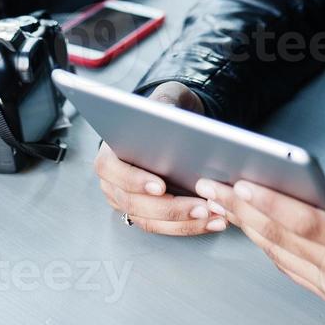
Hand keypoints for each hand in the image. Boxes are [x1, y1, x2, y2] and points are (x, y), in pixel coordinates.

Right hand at [93, 82, 226, 235]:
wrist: (173, 128)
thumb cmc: (166, 113)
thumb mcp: (167, 98)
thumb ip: (164, 103)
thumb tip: (167, 112)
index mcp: (110, 153)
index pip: (112, 170)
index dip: (134, 181)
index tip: (161, 186)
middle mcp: (114, 181)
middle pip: (133, 202)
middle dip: (170, 208)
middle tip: (200, 207)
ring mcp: (128, 200)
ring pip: (150, 221)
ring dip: (184, 222)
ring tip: (213, 216)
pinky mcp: (148, 214)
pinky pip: (165, 227)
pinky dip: (190, 226)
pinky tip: (214, 221)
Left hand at [197, 162, 324, 304]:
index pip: (307, 223)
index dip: (271, 202)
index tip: (242, 182)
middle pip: (282, 238)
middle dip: (242, 209)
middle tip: (211, 185)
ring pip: (275, 250)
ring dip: (243, 222)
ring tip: (216, 194)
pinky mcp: (324, 285)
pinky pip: (281, 258)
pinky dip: (258, 235)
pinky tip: (239, 213)